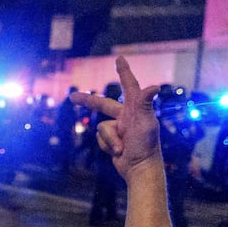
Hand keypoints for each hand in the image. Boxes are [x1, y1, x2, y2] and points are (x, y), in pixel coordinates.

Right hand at [69, 57, 160, 181]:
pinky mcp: (113, 140)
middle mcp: (127, 115)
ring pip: (101, 127)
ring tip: (122, 148)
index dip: (123, 71)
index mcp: (136, 108)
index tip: (119, 58)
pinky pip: (100, 138)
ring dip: (109, 140)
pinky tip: (118, 152)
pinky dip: (107, 145)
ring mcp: (119, 128)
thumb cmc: (145, 145)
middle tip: (73, 97)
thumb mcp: (146, 123)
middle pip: (103, 104)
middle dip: (88, 100)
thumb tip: (154, 87)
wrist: (139, 168)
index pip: (129, 85)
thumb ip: (145, 103)